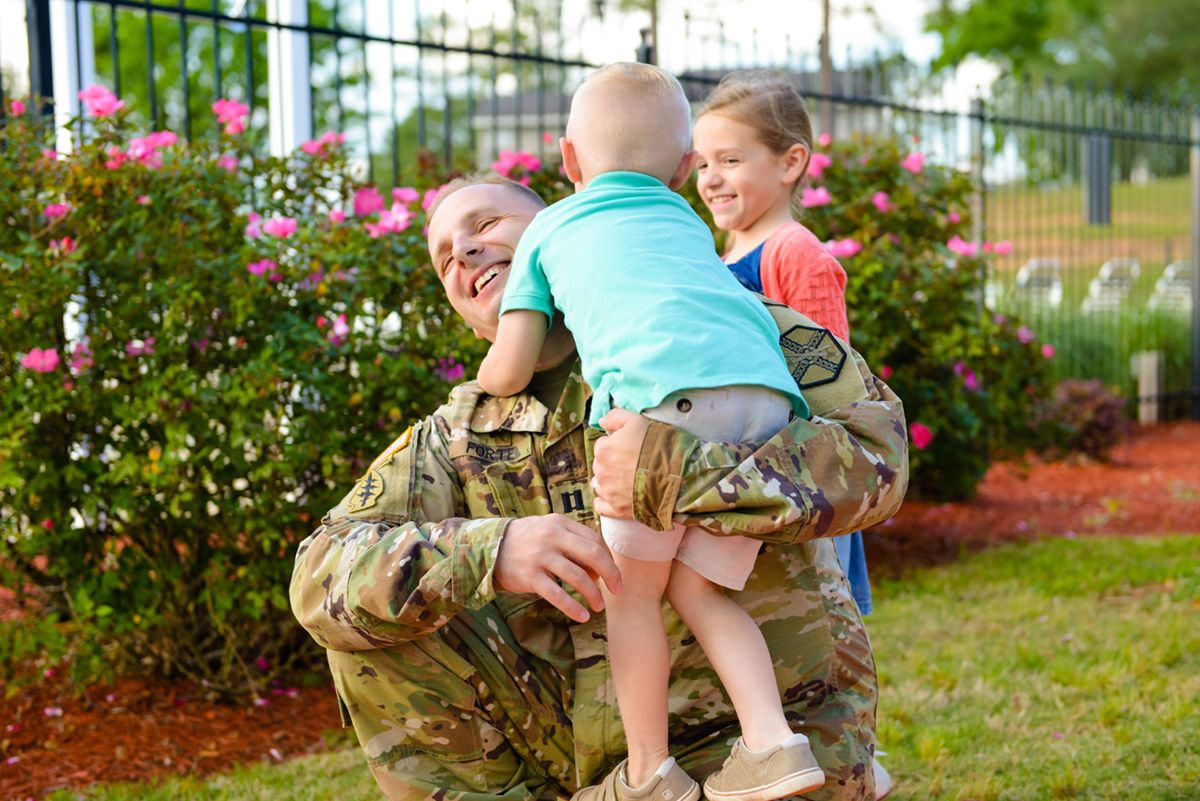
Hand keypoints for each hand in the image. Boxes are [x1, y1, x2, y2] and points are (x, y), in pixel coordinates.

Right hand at [494, 514, 622, 622]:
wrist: (488, 547)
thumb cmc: (526, 541)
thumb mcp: (548, 529)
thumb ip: (572, 541)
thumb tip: (599, 569)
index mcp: (560, 523)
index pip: (595, 540)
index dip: (609, 559)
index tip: (614, 575)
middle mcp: (552, 537)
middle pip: (593, 555)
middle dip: (611, 575)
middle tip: (618, 590)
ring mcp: (540, 556)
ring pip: (578, 577)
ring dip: (593, 595)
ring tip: (598, 607)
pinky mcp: (530, 577)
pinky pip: (558, 595)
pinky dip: (573, 607)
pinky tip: (582, 616)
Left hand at [593, 408, 650, 519]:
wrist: (678, 477)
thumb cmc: (660, 446)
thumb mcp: (638, 420)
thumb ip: (615, 417)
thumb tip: (601, 421)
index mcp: (604, 450)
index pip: (602, 445)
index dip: (617, 445)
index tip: (630, 447)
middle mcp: (602, 472)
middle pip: (601, 465)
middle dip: (613, 463)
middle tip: (633, 462)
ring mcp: (609, 492)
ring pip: (600, 484)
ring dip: (610, 481)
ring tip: (629, 478)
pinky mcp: (617, 509)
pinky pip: (601, 506)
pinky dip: (606, 501)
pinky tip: (618, 496)